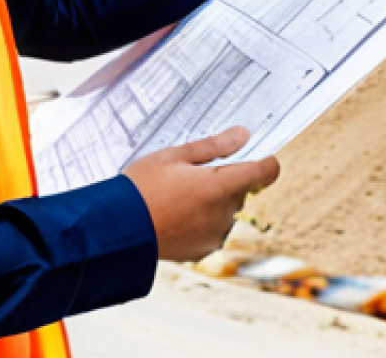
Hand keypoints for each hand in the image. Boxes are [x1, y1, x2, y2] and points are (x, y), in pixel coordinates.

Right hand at [123, 127, 278, 261]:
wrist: (119, 229)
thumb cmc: (143, 186)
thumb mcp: (173, 156)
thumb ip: (213, 146)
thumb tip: (244, 134)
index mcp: (220, 187)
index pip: (263, 172)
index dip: (265, 162)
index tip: (257, 154)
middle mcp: (224, 215)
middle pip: (239, 190)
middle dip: (223, 179)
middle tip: (189, 172)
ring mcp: (214, 235)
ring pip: (225, 210)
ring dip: (211, 201)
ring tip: (176, 195)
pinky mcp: (202, 251)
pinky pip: (212, 229)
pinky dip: (200, 220)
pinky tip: (174, 214)